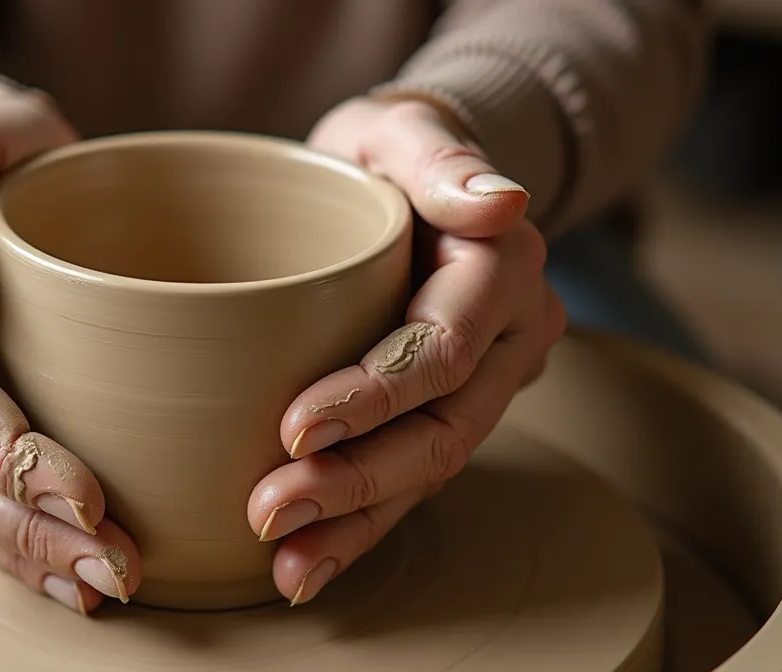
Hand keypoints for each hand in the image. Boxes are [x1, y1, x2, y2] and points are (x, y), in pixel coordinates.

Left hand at [248, 97, 566, 603]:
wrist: (405, 183)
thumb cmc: (386, 153)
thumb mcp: (402, 132)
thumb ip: (441, 159)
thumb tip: (503, 201)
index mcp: (501, 267)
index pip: (441, 347)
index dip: (372, 396)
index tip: (293, 428)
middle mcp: (510, 335)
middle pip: (441, 428)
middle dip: (356, 480)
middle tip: (271, 512)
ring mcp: (486, 384)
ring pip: (431, 469)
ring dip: (357, 522)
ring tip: (286, 563)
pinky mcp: (449, 412)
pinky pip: (414, 479)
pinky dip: (363, 526)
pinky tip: (310, 565)